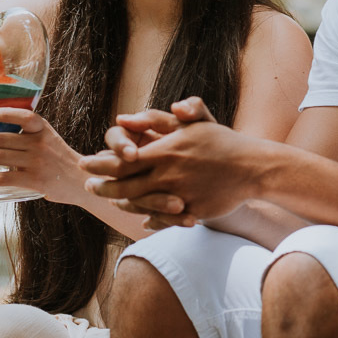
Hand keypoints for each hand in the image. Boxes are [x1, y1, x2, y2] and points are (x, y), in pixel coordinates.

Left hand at [0, 108, 85, 204]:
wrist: (79, 181)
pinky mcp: (35, 181)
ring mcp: (37, 162)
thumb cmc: (58, 159)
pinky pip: (2, 178)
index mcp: (42, 129)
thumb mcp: (48, 138)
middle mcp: (39, 143)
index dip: (3, 113)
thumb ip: (28, 133)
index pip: (23, 116)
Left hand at [81, 97, 263, 224]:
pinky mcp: (190, 211)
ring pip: (141, 203)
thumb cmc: (222, 142)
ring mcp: (179, 194)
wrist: (253, 168)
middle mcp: (168, 174)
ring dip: (122, 204)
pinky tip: (141, 218)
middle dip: (103, 187)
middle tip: (88, 187)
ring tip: (111, 202)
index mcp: (165, 151)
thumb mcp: (194, 124)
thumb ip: (160, 121)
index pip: (123, 159)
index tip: (85, 165)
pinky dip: (149, 219)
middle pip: (125, 185)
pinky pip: (163, 219)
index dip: (101, 164)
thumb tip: (125, 118)